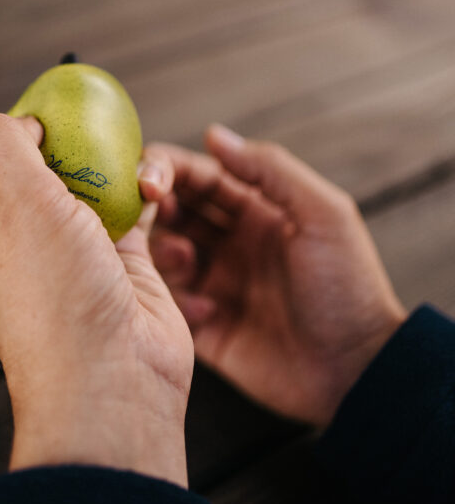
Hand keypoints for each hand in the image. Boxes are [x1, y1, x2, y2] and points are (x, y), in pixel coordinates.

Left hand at [0, 114, 193, 486]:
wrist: (119, 377)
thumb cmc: (58, 302)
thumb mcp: (18, 207)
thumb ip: (3, 146)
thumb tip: (17, 125)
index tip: (3, 131)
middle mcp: (14, 244)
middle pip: (13, 172)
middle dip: (41, 143)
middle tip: (70, 135)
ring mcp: (67, 252)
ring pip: (74, 185)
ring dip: (97, 163)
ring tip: (116, 158)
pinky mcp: (115, 258)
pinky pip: (122, 206)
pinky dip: (135, 189)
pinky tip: (150, 185)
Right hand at [150, 125, 406, 426]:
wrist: (355, 369)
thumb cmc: (346, 286)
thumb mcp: (321, 214)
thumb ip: (269, 170)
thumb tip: (214, 134)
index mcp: (253, 210)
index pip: (197, 177)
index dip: (166, 169)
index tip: (147, 179)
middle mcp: (226, 242)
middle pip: (171, 211)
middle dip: (153, 207)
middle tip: (148, 212)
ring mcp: (213, 283)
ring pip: (161, 254)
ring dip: (164, 251)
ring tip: (186, 261)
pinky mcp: (204, 325)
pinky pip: (169, 303)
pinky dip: (178, 300)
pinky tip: (210, 311)